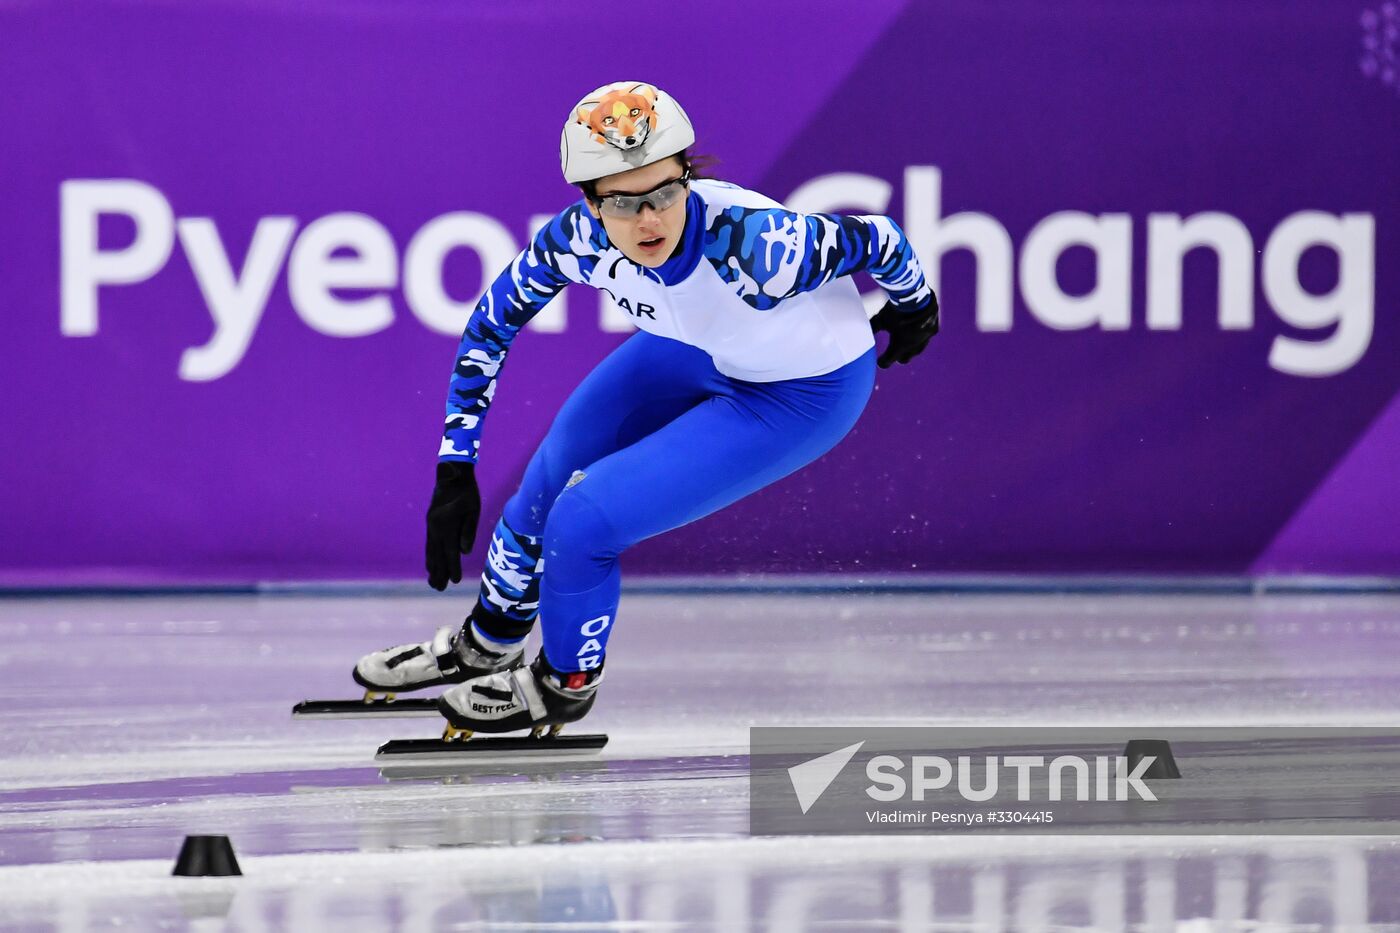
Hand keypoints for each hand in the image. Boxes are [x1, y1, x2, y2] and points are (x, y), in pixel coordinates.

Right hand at [425, 461, 480, 590]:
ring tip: (432, 581)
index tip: (454, 582)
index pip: (450, 551)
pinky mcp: (431, 522)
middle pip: (437, 554)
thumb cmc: (467, 491)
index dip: (452, 567)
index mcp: (446, 524)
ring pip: (431, 550)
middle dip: (439, 572)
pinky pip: (429, 543)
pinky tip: (430, 563)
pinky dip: (430, 555)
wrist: (452, 474)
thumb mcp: (473, 509)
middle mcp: (435, 527)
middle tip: (439, 589)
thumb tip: (464, 552)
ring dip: (432, 566)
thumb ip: (468, 530)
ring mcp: (431, 525)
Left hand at [871, 295, 938, 367]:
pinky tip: (918, 333)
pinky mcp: (933, 329)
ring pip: (918, 350)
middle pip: (905, 358)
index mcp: (900, 346)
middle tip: (892, 354)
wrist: (915, 294)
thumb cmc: (894, 308)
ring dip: (911, 349)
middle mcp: (914, 345)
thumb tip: (861, 335)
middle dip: (898, 357)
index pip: (888, 361)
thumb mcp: (880, 319)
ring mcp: (925, 338)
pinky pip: (927, 337)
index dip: (883, 362)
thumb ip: (872, 329)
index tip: (879, 362)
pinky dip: (921, 336)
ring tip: (906, 345)